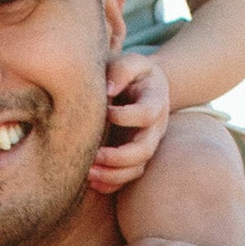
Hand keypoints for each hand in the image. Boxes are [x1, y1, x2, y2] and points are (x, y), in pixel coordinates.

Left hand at [87, 56, 169, 196]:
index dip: (126, 117)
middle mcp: (155, 127)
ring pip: (137, 168)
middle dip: (119, 157)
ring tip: (89, 174)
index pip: (147, 114)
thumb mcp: (131, 62)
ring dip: (114, 174)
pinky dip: (112, 183)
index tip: (105, 111)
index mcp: (155, 101)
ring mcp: (147, 144)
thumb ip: (122, 69)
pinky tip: (93, 182)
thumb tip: (108, 90)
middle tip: (94, 156)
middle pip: (145, 149)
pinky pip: (128, 177)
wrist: (140, 86)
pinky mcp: (135, 157)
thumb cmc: (131, 72)